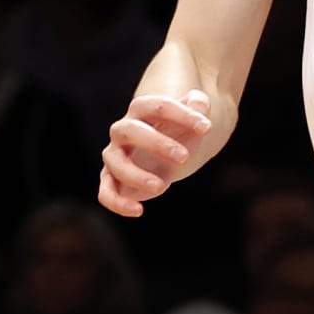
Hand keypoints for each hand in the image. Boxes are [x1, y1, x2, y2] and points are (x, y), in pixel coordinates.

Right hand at [100, 90, 213, 220]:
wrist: (167, 152)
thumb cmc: (180, 132)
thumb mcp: (193, 118)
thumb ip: (198, 105)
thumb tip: (197, 102)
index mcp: (142, 110)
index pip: (157, 106)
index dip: (182, 115)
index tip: (207, 128)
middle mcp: (123, 131)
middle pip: (130, 131)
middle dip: (157, 144)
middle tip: (184, 158)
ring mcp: (116, 156)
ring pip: (115, 163)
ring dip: (136, 175)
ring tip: (160, 186)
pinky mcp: (113, 181)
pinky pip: (106, 192)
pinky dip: (117, 203)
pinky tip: (138, 210)